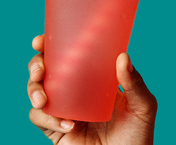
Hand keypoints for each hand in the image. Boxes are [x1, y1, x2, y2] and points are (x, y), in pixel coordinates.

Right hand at [27, 35, 156, 143]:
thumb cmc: (138, 136)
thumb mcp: (142, 106)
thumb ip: (135, 83)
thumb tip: (123, 56)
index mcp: (91, 79)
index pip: (67, 55)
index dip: (49, 45)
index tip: (40, 40)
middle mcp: (73, 92)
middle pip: (44, 70)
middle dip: (35, 65)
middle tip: (40, 70)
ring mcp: (63, 111)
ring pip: (35, 92)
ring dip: (33, 91)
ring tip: (43, 99)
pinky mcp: (55, 131)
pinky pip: (39, 119)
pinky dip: (46, 118)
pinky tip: (67, 124)